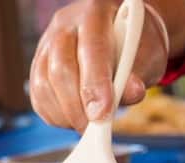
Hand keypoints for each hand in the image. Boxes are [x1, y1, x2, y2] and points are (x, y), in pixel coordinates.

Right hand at [29, 0, 184, 130]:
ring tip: (85, 124)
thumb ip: (137, 73)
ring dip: (64, 114)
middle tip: (93, 127)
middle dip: (77, 106)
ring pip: (44, 85)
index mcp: (96, 12)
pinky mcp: (37, 67)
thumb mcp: (146, 55)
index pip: (91, 49)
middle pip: (60, 69)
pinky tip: (72, 119)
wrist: (120, 39)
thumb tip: (130, 93)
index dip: (95, 84)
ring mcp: (46, 46)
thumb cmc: (134, 46)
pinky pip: (38, 97)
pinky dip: (54, 115)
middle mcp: (65, 26)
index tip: (102, 114)